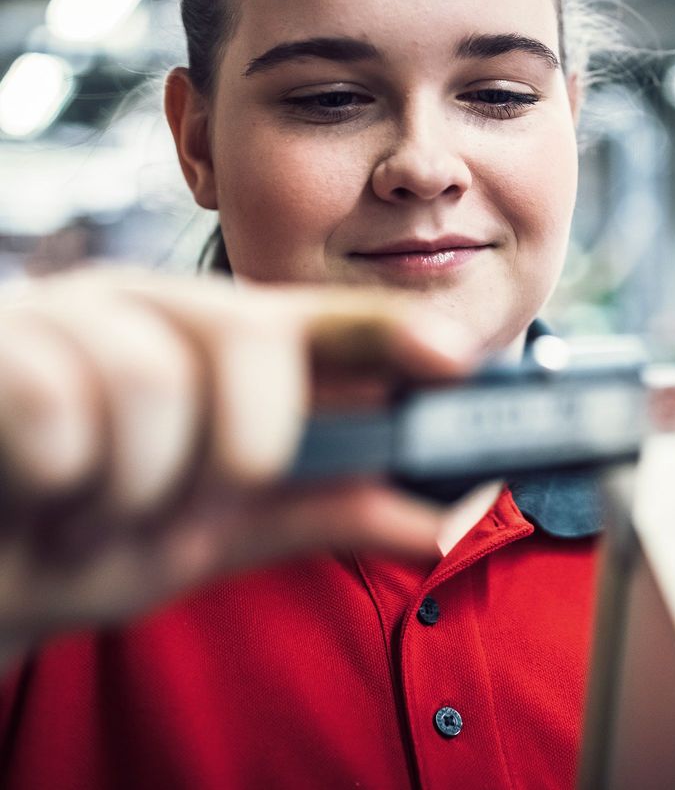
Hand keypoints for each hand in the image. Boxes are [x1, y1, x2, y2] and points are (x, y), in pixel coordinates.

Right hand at [0, 268, 476, 669]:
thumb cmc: (88, 536)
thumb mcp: (212, 533)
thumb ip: (319, 512)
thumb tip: (439, 522)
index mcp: (217, 347)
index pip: (320, 322)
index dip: (387, 331)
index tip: (454, 359)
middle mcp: (155, 312)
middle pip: (248, 331)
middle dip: (244, 441)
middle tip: (208, 496)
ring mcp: (73, 316)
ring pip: (152, 376)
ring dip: (134, 484)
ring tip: (98, 514)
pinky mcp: (0, 342)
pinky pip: (55, 400)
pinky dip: (58, 478)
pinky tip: (41, 493)